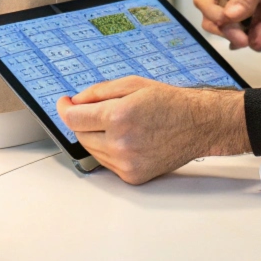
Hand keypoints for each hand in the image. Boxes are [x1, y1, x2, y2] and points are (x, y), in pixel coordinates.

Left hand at [55, 76, 248, 183]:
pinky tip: (124, 137)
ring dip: (94, 135)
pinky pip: (107, 162)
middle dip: (81, 121)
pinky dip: (108, 149)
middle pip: (80, 135)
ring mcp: (126, 163)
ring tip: (114, 121)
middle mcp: (121, 143)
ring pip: (92, 150)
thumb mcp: (133, 84)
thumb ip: (99, 92)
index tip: (64, 102)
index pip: (74, 118)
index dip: (64, 108)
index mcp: (119, 116)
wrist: (197, 125)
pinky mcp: (132, 176)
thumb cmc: (169, 102)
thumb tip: (75, 101)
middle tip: (89, 109)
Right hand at [193, 0, 260, 51]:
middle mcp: (226, 1)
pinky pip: (246, 44)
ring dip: (244, 38)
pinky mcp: (250, 32)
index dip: (209, 11)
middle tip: (243, 37)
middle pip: (210, 22)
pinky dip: (258, 41)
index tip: (225, 19)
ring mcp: (237, 18)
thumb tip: (229, 15)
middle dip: (227, 31)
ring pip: (227, 37)